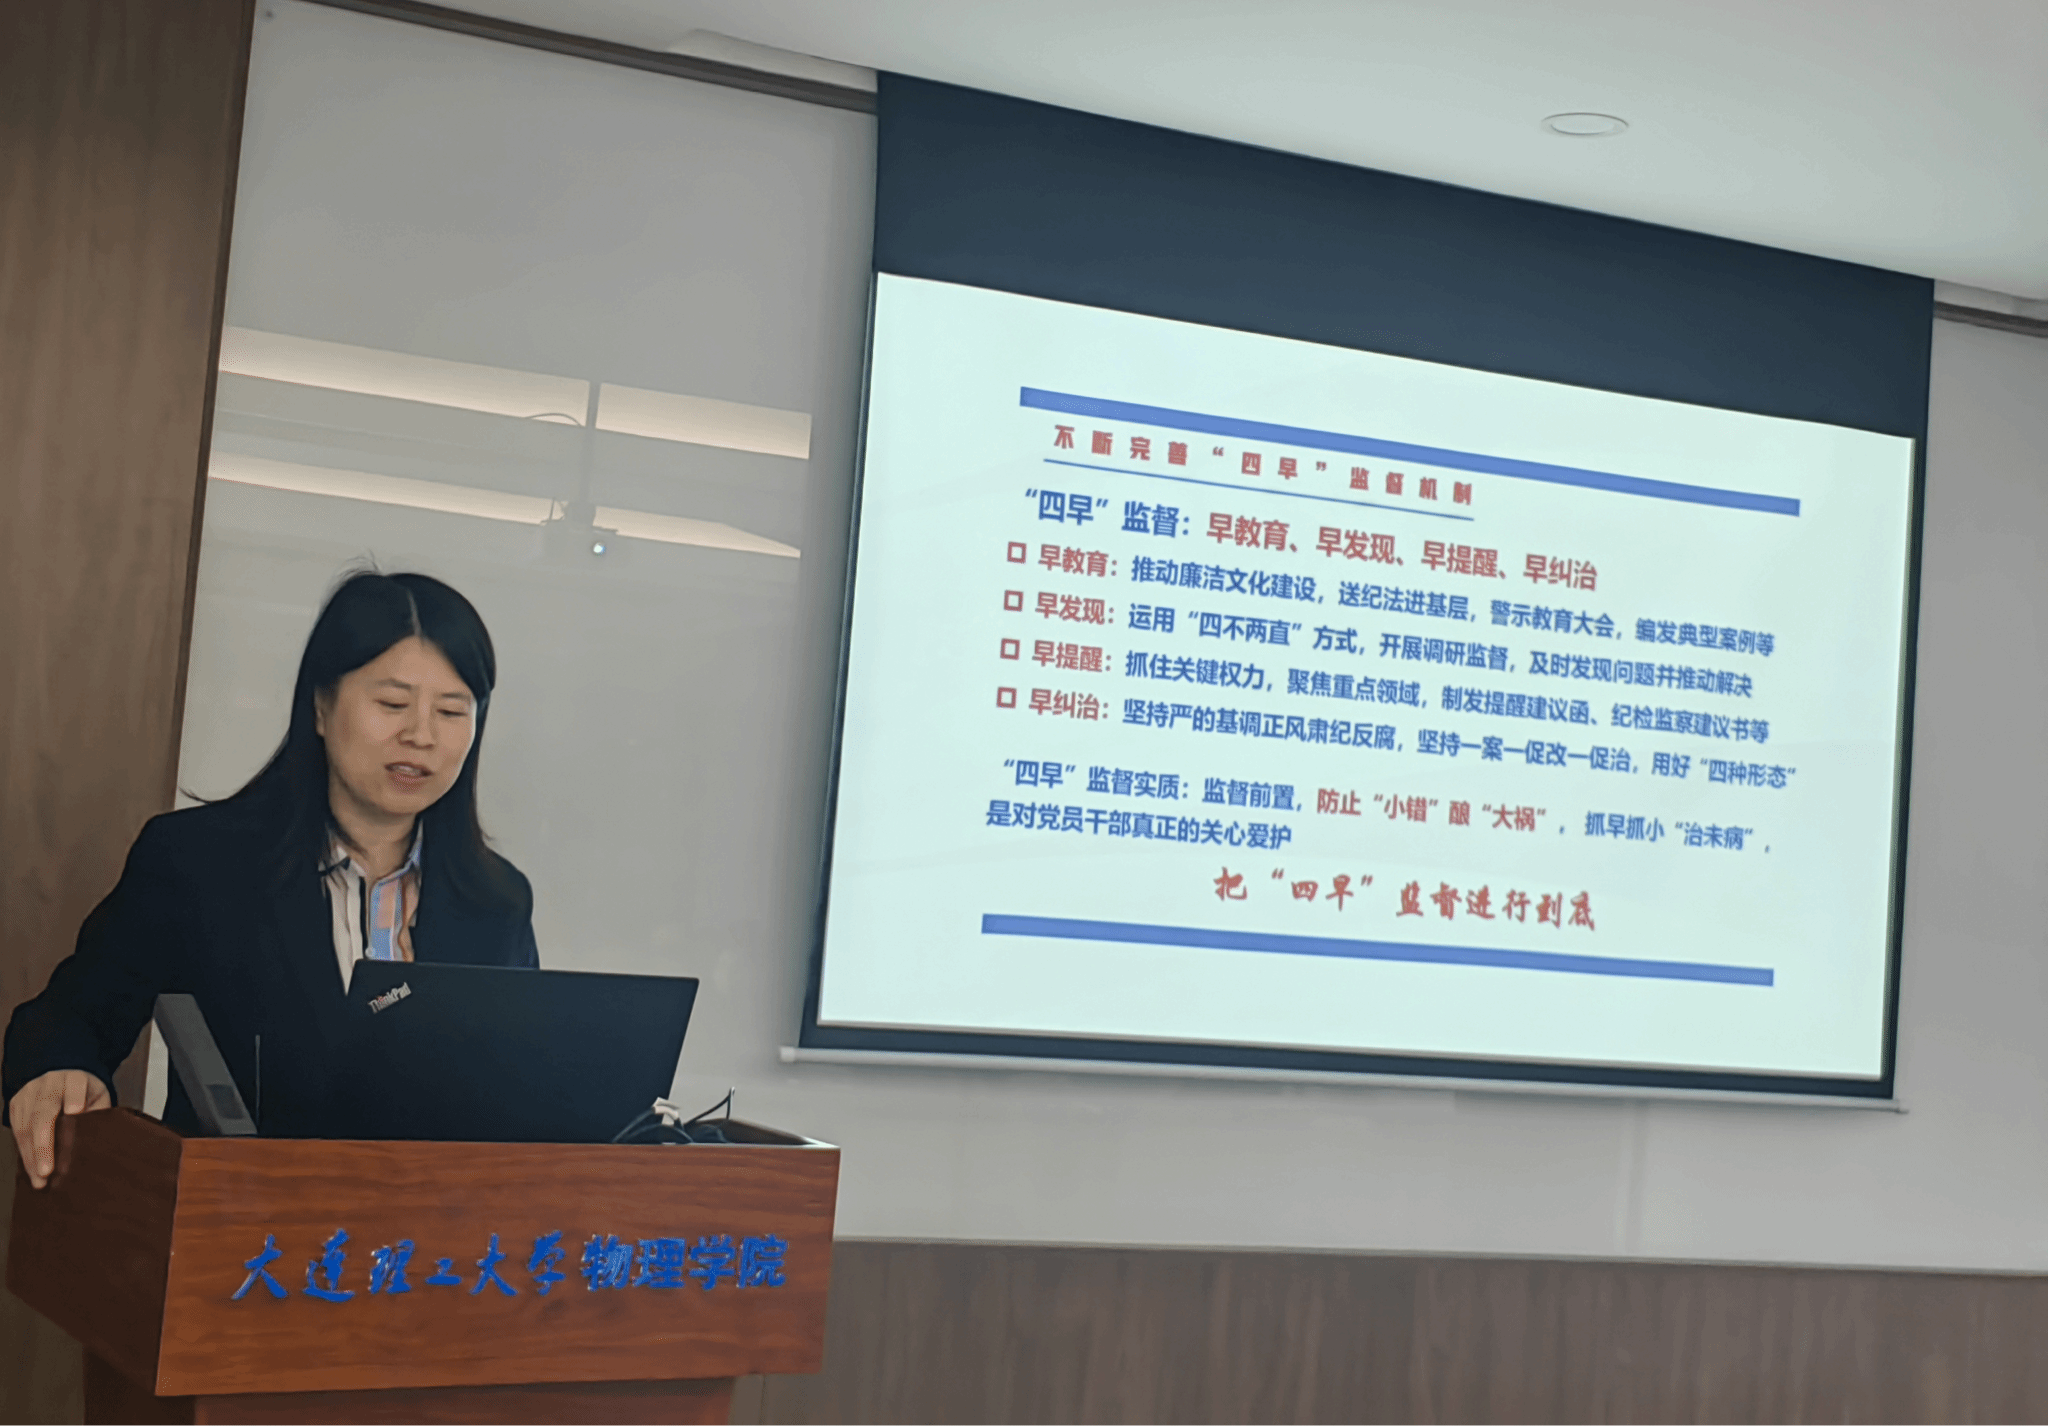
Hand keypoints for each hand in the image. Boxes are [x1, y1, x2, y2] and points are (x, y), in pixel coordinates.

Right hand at [10, 1070, 110, 1188]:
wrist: (62, 1078)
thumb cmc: (86, 1094)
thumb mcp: (98, 1098)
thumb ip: (98, 1115)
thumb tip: (100, 1145)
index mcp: (75, 1078)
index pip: (75, 1085)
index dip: (74, 1097)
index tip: (75, 1111)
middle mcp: (49, 1083)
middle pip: (43, 1113)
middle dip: (43, 1144)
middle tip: (47, 1170)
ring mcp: (29, 1094)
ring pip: (26, 1127)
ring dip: (31, 1156)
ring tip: (40, 1180)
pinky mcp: (16, 1105)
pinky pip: (17, 1132)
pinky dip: (25, 1154)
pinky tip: (32, 1171)